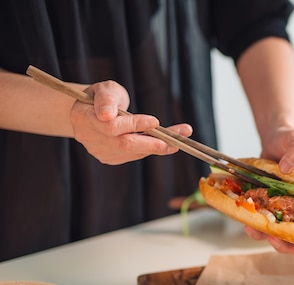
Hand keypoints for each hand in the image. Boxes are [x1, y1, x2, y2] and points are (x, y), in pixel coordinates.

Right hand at [69, 80, 189, 163]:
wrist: (92, 111)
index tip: (155, 121)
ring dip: (160, 146)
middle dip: (153, 142)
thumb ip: (107, 99)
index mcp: (82, 116)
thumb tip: (107, 115)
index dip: (134, 125)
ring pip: (133, 152)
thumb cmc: (103, 97)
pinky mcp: (109, 158)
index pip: (111, 126)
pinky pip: (134, 155)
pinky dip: (152, 148)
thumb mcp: (105, 89)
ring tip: (181, 137)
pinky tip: (167, 142)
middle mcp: (88, 137)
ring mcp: (98, 150)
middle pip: (124, 144)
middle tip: (178, 138)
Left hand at [245, 125, 293, 260]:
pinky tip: (247, 221)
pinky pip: (264, 223)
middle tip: (275, 240)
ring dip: (269, 238)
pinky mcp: (270, 207)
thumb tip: (287, 168)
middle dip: (289, 245)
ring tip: (256, 231)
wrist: (273, 138)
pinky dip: (256, 225)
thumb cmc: (290, 140)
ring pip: (281, 234)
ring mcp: (286, 209)